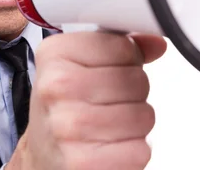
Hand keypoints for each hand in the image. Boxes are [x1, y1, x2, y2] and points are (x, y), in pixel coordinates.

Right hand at [6, 31, 166, 169]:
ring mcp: (68, 127)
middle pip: (137, 80)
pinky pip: (140, 150)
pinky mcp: (83, 162)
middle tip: (109, 102)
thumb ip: (119, 48)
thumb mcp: (79, 66)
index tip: (110, 70)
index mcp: (54, 55)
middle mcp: (56, 88)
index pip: (123, 46)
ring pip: (144, 116)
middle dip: (134, 93)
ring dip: (136, 124)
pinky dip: (133, 151)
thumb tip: (156, 43)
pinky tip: (110, 147)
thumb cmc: (64, 108)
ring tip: (110, 125)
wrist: (44, 155)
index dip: (129, 59)